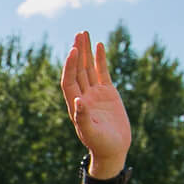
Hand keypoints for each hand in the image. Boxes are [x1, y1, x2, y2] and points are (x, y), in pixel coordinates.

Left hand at [60, 30, 130, 170]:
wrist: (114, 149)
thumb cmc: (101, 144)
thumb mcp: (91, 133)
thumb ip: (83, 118)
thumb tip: (78, 101)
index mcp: (76, 105)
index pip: (69, 80)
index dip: (70, 66)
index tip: (73, 51)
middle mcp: (83, 96)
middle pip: (77, 70)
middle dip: (77, 52)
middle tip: (78, 34)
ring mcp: (95, 93)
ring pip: (88, 68)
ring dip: (85, 51)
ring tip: (84, 34)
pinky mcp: (108, 93)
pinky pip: (102, 72)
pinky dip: (100, 59)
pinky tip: (99, 46)